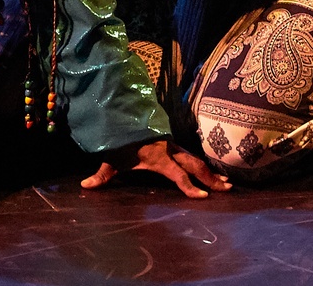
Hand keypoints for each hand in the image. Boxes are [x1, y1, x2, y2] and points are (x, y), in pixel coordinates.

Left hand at [81, 138, 231, 198]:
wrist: (124, 116)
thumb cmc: (119, 141)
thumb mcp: (110, 158)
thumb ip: (101, 174)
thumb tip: (85, 186)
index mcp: (158, 157)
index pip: (176, 174)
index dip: (188, 186)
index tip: (202, 197)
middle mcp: (170, 151)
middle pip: (194, 165)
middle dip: (209, 178)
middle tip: (226, 188)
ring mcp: (174, 146)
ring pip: (196, 160)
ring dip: (211, 172)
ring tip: (227, 184)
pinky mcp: (174, 145)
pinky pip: (192, 156)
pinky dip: (204, 165)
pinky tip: (215, 173)